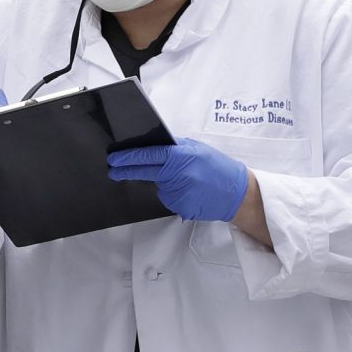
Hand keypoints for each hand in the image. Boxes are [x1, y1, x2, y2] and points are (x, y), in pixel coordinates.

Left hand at [107, 138, 249, 221]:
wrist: (238, 193)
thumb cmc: (218, 168)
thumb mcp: (198, 149)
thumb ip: (176, 147)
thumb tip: (151, 145)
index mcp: (183, 156)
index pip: (149, 155)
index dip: (128, 157)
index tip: (114, 159)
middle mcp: (179, 174)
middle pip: (144, 171)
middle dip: (125, 170)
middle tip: (113, 170)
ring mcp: (178, 192)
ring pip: (158, 186)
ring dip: (163, 182)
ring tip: (187, 180)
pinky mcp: (180, 206)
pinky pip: (167, 198)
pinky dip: (173, 193)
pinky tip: (189, 191)